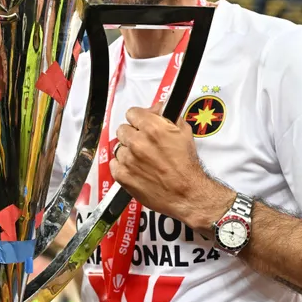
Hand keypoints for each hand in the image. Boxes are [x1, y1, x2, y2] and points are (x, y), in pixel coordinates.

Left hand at [111, 105, 232, 231]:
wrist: (187, 194)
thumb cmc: (187, 166)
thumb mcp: (184, 133)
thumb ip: (168, 116)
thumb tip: (157, 107)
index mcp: (152, 128)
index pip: (132, 113)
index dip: (139, 118)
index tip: (142, 124)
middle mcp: (137, 142)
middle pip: (123, 129)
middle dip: (132, 134)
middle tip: (143, 143)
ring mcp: (128, 159)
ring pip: (119, 147)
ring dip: (128, 151)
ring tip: (142, 160)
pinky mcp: (122, 176)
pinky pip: (114, 164)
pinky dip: (122, 166)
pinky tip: (135, 169)